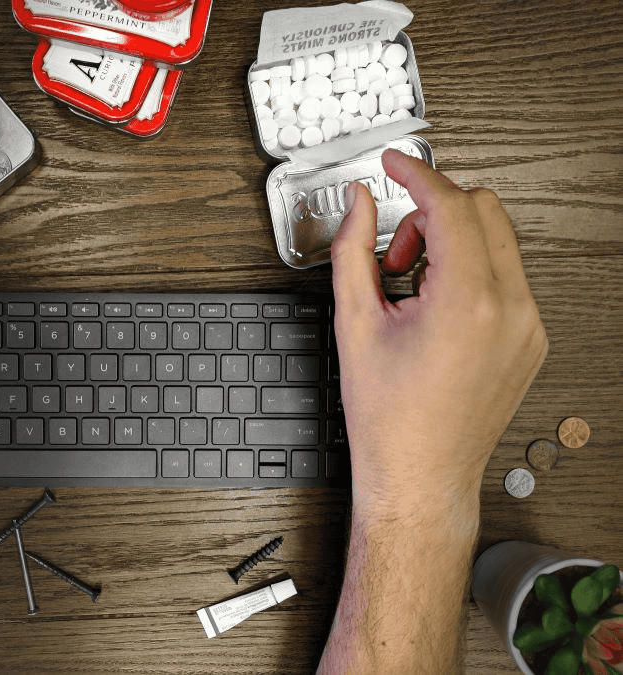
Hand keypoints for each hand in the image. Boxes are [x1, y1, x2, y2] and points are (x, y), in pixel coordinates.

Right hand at [329, 149, 547, 512]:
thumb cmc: (389, 419)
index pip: (450, 205)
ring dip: (452, 242)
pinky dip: (470, 271)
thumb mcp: (354, 325)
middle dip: (432, 213)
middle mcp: (510, 309)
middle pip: (483, 210)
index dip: (416, 175)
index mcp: (466, 303)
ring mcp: (527, 326)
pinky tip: (434, 306)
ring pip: (498, 240)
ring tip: (411, 287)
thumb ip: (352, 251)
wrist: (420, 475)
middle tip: (395, 251)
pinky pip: (507, 276)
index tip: (395, 165)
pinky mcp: (530, 339)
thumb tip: (359, 205)